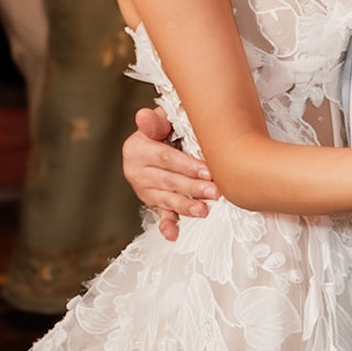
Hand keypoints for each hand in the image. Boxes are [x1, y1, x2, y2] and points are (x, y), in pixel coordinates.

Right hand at [123, 108, 218, 240]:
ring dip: (185, 206)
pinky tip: (173, 235)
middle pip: (168, 181)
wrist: (162, 142)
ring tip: (204, 211)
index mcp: (136, 148)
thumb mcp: (163, 119)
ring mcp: (143, 190)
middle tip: (216, 192)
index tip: (208, 170)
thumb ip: (156, 120)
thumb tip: (142, 115)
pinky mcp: (152, 204)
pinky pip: (160, 215)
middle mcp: (135, 171)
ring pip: (167, 199)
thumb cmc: (169, 128)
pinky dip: (167, 226)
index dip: (187, 165)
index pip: (165, 158)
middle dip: (193, 187)